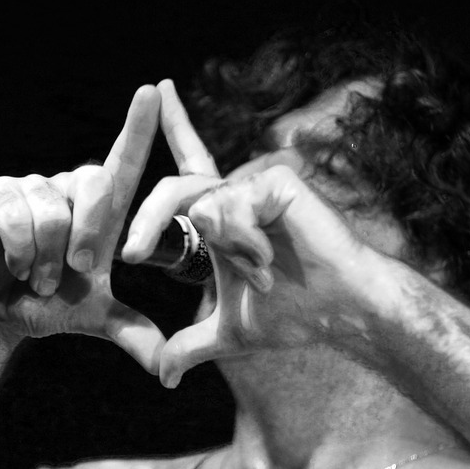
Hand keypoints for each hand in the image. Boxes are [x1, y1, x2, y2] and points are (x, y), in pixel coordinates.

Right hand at [0, 85, 165, 371]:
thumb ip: (134, 333)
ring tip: (35, 276)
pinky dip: (21, 250)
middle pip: (95, 183)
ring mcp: (32, 189)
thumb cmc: (44, 306)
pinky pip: (19, 214)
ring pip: (54, 210)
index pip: (123, 162)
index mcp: (98, 213)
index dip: (137, 128)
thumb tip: (168, 366)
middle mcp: (67, 191)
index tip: (153, 91)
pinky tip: (14, 265)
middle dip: (87, 235)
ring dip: (46, 256)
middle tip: (73, 271)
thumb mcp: (96, 320)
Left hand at [124, 81, 382, 387]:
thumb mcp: (229, 332)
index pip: (186, 171)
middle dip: (146, 223)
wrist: (341, 310)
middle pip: (171, 192)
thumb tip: (163, 377)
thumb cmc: (296, 314)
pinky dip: (243, 242)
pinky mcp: (275, 180)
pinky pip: (230, 207)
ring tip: (261, 270)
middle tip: (128, 254)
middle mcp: (235, 193)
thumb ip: (191, 347)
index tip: (158, 91)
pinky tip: (271, 256)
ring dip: (226, 252)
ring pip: (202, 207)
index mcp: (222, 216)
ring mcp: (256, 184)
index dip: (176, 128)